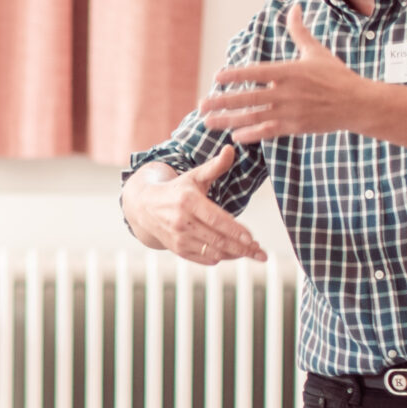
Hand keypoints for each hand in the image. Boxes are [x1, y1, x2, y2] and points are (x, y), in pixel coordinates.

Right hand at [120, 146, 266, 265]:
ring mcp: (178, 237)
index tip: (253, 239)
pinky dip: (219, 258)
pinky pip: (202, 258)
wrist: (145, 206)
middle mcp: (181, 221)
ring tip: (251, 253)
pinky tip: (233, 254)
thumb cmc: (177, 189)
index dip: (236, 231)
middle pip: (218, 239)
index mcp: (188, 201)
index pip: (217, 219)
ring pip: (212, 252)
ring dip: (234, 255)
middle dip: (243, 248)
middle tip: (261, 253)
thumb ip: (215, 165)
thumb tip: (231, 149)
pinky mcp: (176, 249)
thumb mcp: (195, 175)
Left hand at [197, 6, 371, 143]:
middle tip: (201, 104)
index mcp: (289, 71)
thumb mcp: (316, 52)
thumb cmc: (336, 76)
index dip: (235, 75)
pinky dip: (251, 134)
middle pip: (248, 97)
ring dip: (229, 120)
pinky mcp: (296, 127)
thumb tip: (294, 7)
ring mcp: (291, 111)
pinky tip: (235, 135)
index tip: (216, 77)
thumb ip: (299, 31)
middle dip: (222, 101)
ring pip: (254, 117)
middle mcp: (287, 92)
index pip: (256, 72)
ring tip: (208, 122)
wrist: (358, 104)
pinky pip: (268, 131)